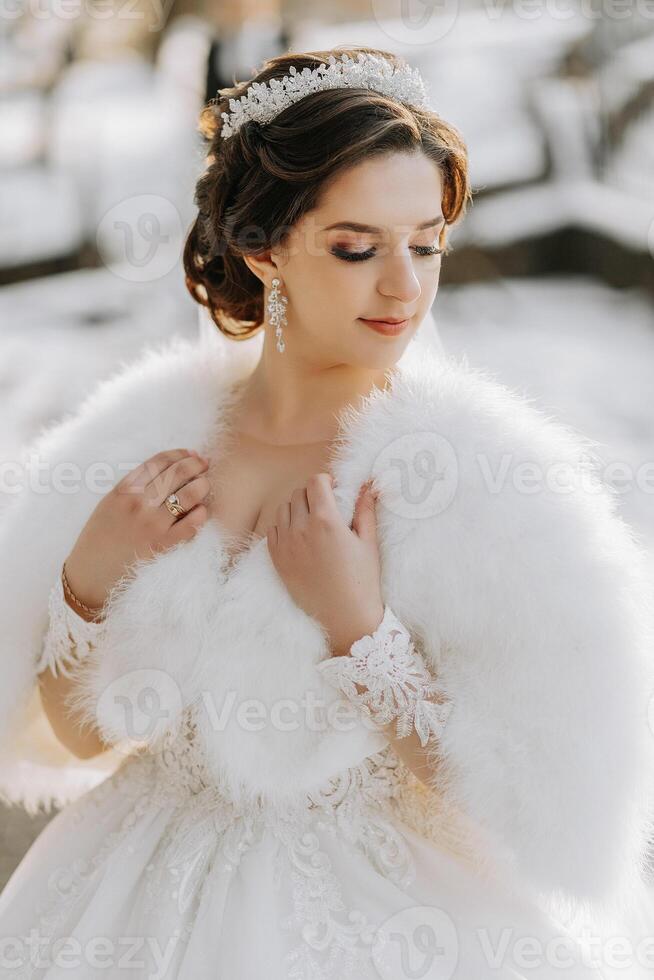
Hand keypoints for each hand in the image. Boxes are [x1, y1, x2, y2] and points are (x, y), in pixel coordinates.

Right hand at [64, 448, 210, 610]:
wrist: (88, 579)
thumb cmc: (98, 542)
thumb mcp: (108, 507)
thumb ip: (132, 490)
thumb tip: (163, 474)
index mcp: (123, 492)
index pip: (157, 463)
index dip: (178, 455)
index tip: (189, 454)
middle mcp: (138, 505)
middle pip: (176, 474)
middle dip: (195, 465)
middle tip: (204, 464)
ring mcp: (151, 526)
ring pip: (188, 495)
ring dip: (201, 486)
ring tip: (205, 485)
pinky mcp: (163, 547)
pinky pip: (192, 524)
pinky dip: (201, 514)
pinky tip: (201, 512)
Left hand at [266, 474, 384, 654]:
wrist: (345, 618)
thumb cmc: (363, 581)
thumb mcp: (368, 543)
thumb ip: (365, 509)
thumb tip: (367, 484)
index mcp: (326, 521)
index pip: (316, 482)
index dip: (326, 481)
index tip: (335, 490)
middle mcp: (301, 529)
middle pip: (298, 493)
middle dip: (312, 494)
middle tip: (326, 507)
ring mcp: (286, 545)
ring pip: (283, 509)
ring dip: (297, 509)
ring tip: (312, 522)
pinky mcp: (277, 560)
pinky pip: (273, 530)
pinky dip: (284, 527)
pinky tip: (300, 537)